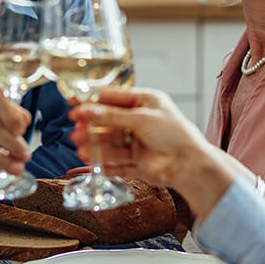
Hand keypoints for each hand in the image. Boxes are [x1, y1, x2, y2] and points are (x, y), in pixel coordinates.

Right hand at [68, 87, 239, 217]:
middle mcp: (140, 121)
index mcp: (145, 102)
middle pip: (109, 122)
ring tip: (81, 148)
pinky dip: (103, 163)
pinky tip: (91, 162)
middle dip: (92, 127)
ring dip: (95, 145)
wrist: (189, 164)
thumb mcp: (141, 118)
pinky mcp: (137, 162)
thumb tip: (87, 110)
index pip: (113, 99)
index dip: (93, 103)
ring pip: (110, 143)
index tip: (74, 106)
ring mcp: (138, 143)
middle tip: (76, 130)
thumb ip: (112, 116)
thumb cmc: (174, 134)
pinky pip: (116, 163)